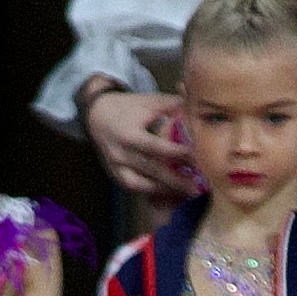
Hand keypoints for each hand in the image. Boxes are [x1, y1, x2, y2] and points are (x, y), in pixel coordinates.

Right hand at [85, 83, 201, 207]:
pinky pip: (135, 188)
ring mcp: (117, 166)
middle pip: (151, 170)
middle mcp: (120, 152)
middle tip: (198, 188)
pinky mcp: (116, 174)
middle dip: (176, 180)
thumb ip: (173, 104)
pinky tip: (170, 193)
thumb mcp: (149, 101)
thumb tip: (198, 108)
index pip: (155, 147)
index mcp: (129, 133)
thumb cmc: (128, 107)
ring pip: (143, 184)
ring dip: (166, 190)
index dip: (176, 154)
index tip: (197, 158)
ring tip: (187, 193)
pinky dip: (152, 192)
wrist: (98, 115)